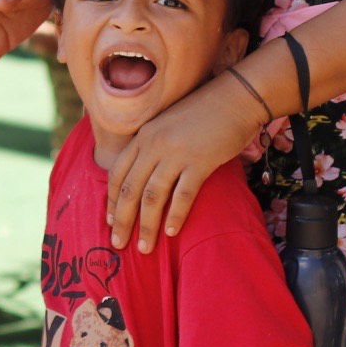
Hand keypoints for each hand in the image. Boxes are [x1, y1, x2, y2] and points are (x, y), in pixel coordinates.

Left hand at [104, 72, 260, 252]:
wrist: (235, 97)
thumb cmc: (203, 113)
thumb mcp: (168, 125)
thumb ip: (154, 147)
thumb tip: (145, 177)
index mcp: (143, 135)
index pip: (117, 173)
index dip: (111, 201)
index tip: (110, 223)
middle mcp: (153, 144)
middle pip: (129, 189)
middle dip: (122, 221)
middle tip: (118, 245)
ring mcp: (176, 152)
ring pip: (152, 196)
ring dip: (146, 226)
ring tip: (144, 248)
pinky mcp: (200, 161)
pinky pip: (182, 194)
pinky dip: (175, 215)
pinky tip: (171, 232)